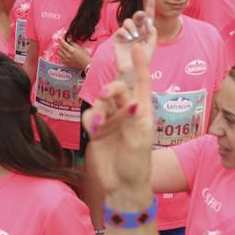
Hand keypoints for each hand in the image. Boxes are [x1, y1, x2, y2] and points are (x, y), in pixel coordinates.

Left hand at [55, 37, 92, 70]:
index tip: (59, 38)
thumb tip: (68, 40)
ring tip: (63, 48)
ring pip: (59, 52)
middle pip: (60, 48)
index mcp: (71, 50)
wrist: (85, 64)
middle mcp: (68, 55)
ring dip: (60, 50)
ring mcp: (66, 60)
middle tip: (63, 43)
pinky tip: (62, 54)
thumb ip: (73, 43)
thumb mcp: (79, 47)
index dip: (61, 40)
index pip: (63, 44)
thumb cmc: (84, 55)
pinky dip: (59, 55)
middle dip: (61, 44)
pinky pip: (59, 58)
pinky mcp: (65, 63)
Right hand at [82, 15, 155, 196]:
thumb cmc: (137, 165)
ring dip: (101, 109)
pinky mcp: (97, 130)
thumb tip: (132, 101)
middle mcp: (127, 112)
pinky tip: (95, 131)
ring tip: (101, 125)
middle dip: (112, 89)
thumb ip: (133, 120)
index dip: (140, 65)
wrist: (121, 187)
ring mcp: (111, 121)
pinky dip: (92, 120)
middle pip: (118, 89)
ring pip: (102, 102)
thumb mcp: (140, 141)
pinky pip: (90, 117)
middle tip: (106, 94)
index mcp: (143, 112)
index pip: (142, 83)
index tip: (137, 48)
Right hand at [111, 0, 157, 83]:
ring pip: (128, 21)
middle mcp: (136, 31)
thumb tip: (148, 21)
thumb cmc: (143, 59)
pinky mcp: (118, 38)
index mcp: (145, 32)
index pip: (148, 17)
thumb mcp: (151, 45)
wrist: (132, 69)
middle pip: (137, 16)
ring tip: (135, 37)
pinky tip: (129, 39)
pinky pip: (121, 30)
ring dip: (133, 27)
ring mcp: (126, 34)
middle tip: (141, 17)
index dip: (150, 7)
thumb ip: (152, 32)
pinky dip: (125, 32)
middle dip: (139, 14)